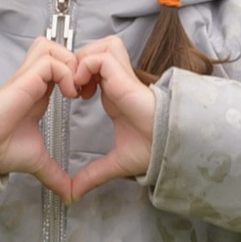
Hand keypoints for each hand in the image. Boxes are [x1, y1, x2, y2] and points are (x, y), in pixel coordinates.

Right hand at [0, 43, 77, 195]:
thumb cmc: (4, 151)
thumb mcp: (39, 161)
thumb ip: (55, 174)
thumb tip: (68, 196)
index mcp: (37, 93)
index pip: (58, 67)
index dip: (74, 75)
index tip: (84, 97)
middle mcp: (33, 81)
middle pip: (54, 49)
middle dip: (74, 62)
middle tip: (82, 88)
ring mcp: (28, 77)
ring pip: (51, 47)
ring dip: (69, 64)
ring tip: (75, 89)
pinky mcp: (25, 78)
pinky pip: (51, 60)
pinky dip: (65, 72)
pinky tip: (69, 94)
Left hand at [52, 33, 158, 198]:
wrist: (167, 145)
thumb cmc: (151, 149)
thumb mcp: (114, 163)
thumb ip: (93, 174)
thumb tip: (74, 195)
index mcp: (115, 94)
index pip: (96, 68)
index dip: (80, 76)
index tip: (74, 97)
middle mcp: (118, 81)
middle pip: (97, 49)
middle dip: (80, 62)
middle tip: (73, 87)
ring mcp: (122, 76)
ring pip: (100, 46)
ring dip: (83, 61)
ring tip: (78, 85)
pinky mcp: (123, 76)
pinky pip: (100, 56)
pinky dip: (86, 67)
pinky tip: (83, 88)